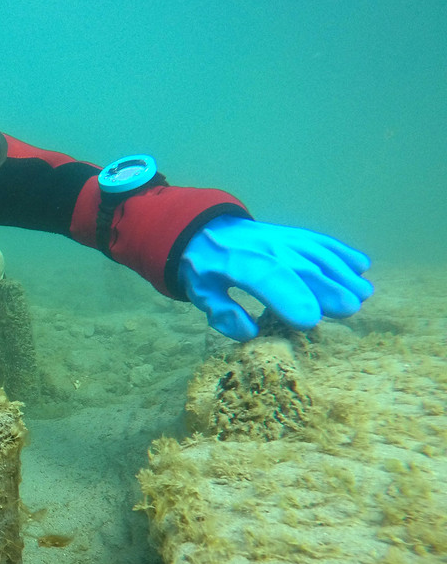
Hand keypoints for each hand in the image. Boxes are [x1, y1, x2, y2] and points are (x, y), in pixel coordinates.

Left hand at [179, 215, 372, 340]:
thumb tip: (250, 333)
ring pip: (314, 252)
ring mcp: (280, 237)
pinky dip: (340, 251)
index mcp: (232, 263)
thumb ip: (223, 313)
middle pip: (297, 266)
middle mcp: (261, 246)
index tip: (309, 320)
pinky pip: (319, 241)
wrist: (204, 230)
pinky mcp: (292, 234)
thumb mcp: (201, 294)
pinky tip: (361, 266)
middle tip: (349, 309)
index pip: (264, 277)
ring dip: (341, 271)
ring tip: (362, 293)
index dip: (288, 297)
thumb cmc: (205, 270)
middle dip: (325, 287)